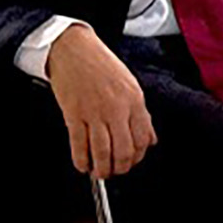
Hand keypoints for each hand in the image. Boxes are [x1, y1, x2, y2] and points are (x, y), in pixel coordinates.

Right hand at [46, 23, 155, 178]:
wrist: (74, 49)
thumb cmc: (101, 65)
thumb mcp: (131, 86)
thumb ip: (141, 115)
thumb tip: (150, 139)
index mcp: (134, 101)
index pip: (143, 139)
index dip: (138, 157)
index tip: (132, 161)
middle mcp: (116, 108)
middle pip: (124, 150)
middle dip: (121, 168)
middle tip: (116, 171)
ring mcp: (94, 113)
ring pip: (103, 153)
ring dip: (102, 170)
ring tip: (100, 173)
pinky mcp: (73, 114)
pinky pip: (79, 145)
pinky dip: (81, 161)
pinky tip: (83, 165)